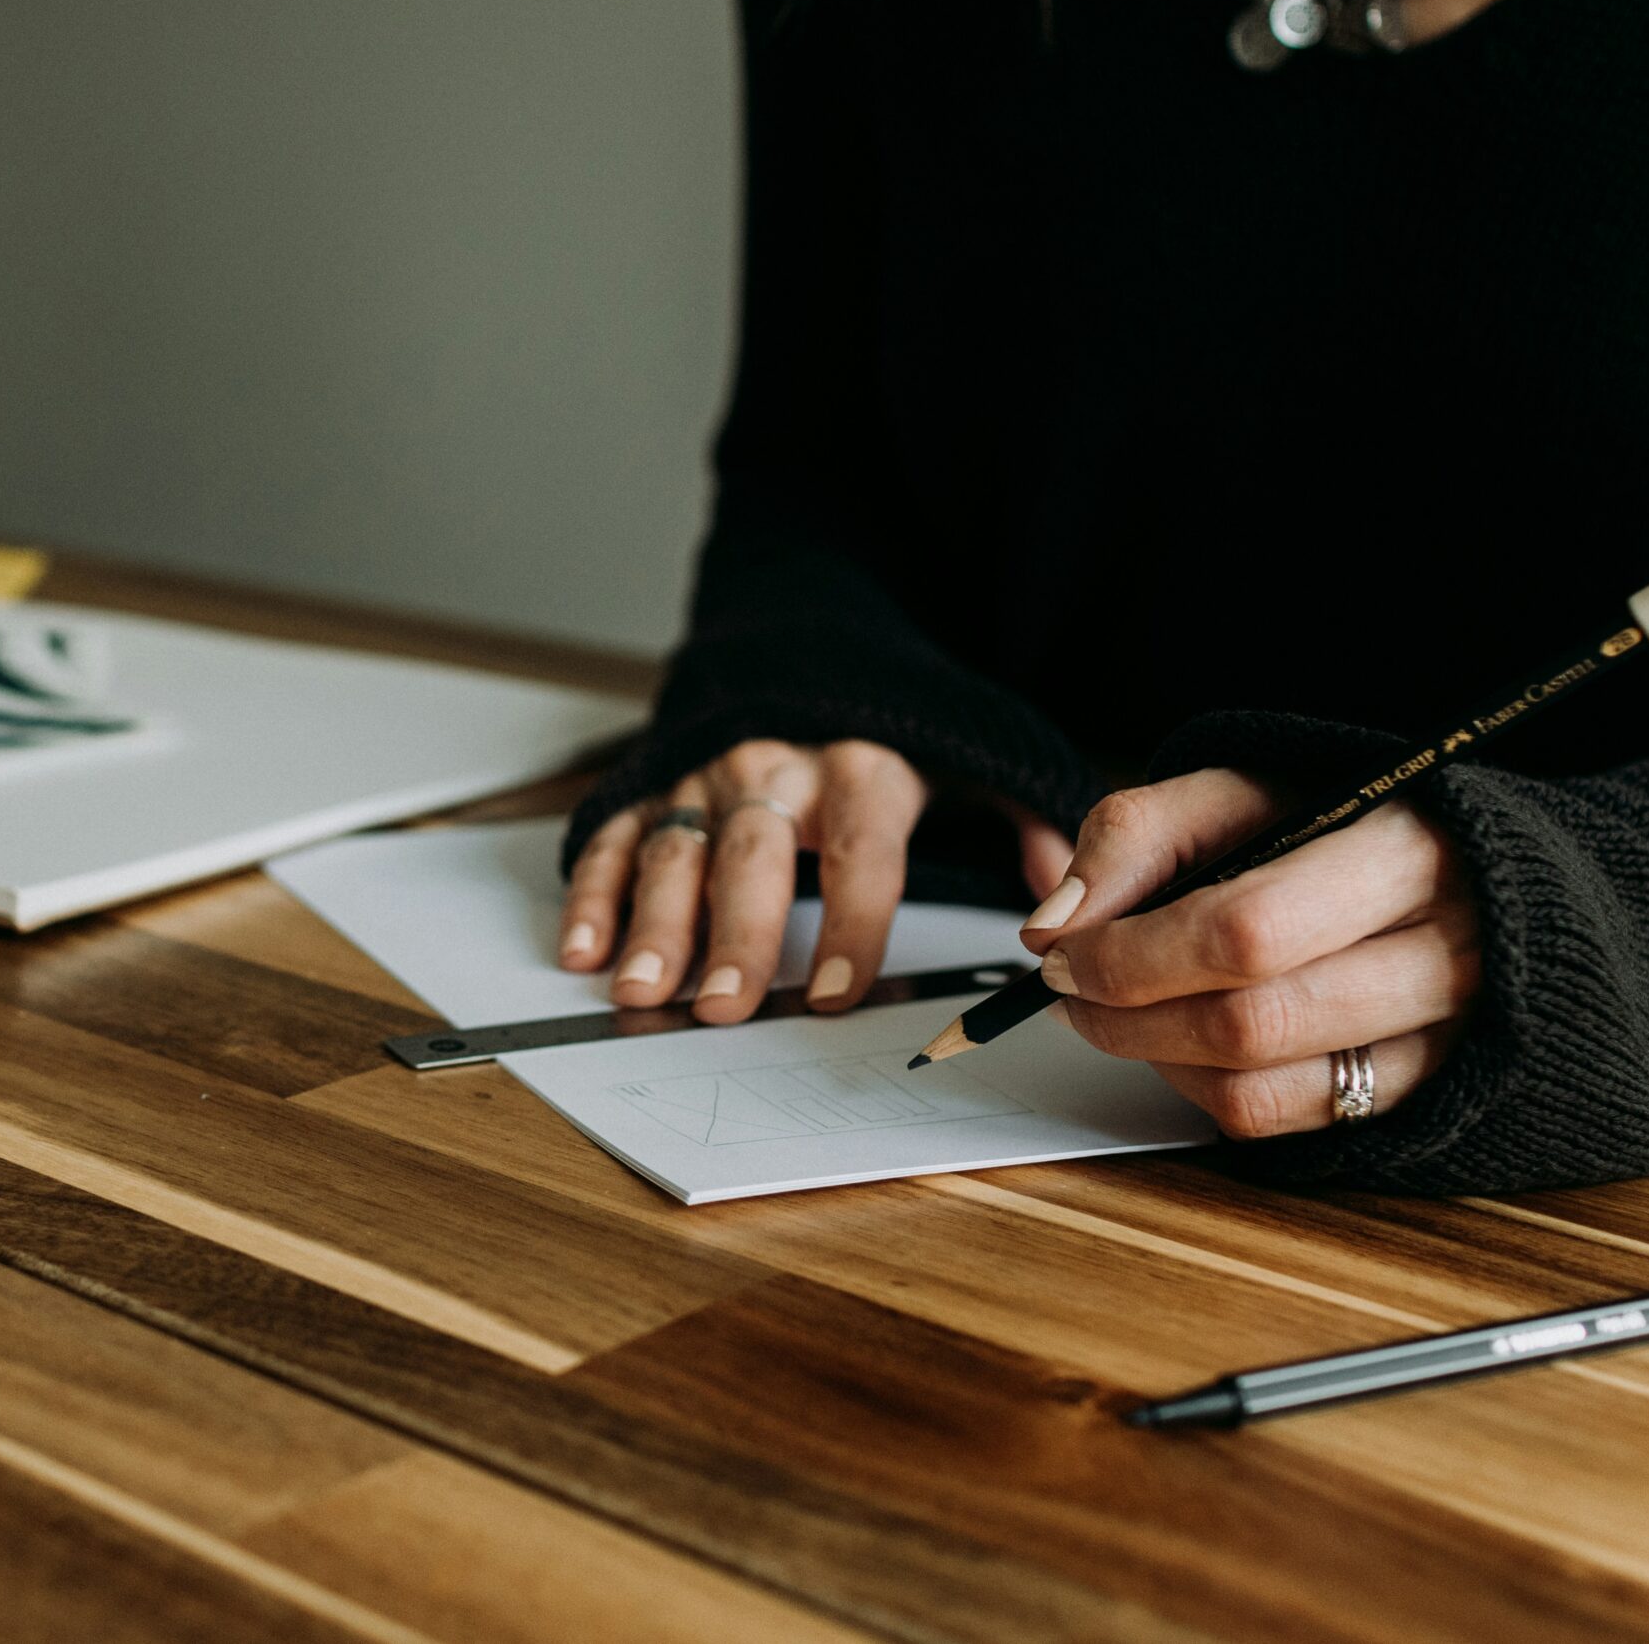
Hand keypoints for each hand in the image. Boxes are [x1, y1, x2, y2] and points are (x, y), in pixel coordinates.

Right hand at [561, 739, 1074, 1023]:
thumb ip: (1024, 824)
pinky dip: (594, 893)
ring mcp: (705, 777)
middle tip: (725, 1007)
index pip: (860, 850)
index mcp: (861, 767)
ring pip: (676, 850)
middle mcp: (776, 769)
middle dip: (737, 934)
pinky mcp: (654, 783)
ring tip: (645, 989)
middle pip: (755, 856)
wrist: (809, 642)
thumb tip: (1064, 905)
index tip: (842, 990)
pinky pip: (617, 837)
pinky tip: (585, 950)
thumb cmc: (891, 729)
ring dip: (654, 924)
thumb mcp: (977, 755)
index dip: (852, 922)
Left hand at [1023, 770, 1480, 1137]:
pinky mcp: (1416, 1093)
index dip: (1133, 955)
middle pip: (1253, 1023)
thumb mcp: (1230, 793)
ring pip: (1261, 1086)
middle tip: (1069, 989)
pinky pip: (1281, 1121)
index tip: (1063, 951)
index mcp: (1406, 852)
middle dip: (1128, 1015)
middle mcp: (1447, 954)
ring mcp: (1441, 1038)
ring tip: (1116, 1013)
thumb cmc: (1325, 827)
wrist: (1441, 870)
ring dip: (1155, 1057)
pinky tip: (1179, 1044)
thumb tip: (1054, 925)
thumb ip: (1132, 837)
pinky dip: (1202, 1090)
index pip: (1248, 930)